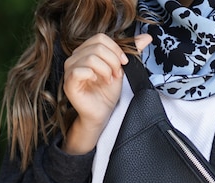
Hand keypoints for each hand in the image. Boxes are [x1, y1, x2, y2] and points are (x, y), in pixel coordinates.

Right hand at [62, 33, 151, 154]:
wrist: (102, 113)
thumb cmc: (107, 93)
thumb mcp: (122, 68)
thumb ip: (132, 52)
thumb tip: (146, 37)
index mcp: (86, 51)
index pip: (100, 38)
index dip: (115, 49)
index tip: (123, 63)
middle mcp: (75, 57)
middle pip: (97, 46)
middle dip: (112, 61)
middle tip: (116, 75)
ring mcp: (70, 69)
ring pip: (90, 57)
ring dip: (106, 70)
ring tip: (109, 80)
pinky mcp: (69, 82)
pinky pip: (79, 70)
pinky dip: (94, 75)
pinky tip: (98, 82)